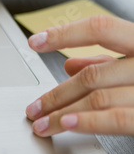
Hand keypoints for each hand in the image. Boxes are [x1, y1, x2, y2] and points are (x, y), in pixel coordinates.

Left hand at [26, 15, 133, 135]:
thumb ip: (107, 61)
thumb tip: (69, 64)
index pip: (100, 29)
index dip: (64, 33)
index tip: (34, 42)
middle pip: (91, 74)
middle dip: (55, 94)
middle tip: (33, 108)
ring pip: (98, 97)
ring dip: (63, 113)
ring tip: (42, 124)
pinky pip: (118, 118)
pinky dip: (89, 122)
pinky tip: (67, 124)